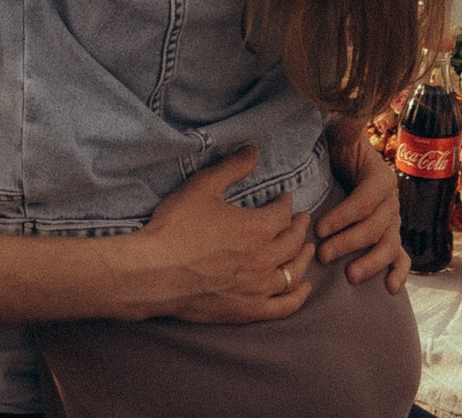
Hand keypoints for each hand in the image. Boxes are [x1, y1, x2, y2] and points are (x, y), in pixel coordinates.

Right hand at [131, 147, 314, 324]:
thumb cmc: (176, 228)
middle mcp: (265, 259)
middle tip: (302, 219)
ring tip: (307, 249)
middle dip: (300, 227)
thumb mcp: (203, 187)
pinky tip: (303, 288)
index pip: (284, 213)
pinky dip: (298, 296)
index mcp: (259, 228)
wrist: (154, 273)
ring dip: (303, 258)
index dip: (286, 203)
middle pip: (293, 242)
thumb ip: (232, 167)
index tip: (285, 197)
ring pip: (293, 272)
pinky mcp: (247, 311)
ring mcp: (258, 288)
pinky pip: (284, 306)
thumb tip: (254, 151)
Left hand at [318, 117, 407, 293]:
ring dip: (371, 263)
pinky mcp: (391, 237)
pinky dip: (399, 272)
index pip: (364, 201)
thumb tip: (346, 123)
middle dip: (349, 243)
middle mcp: (391, 201)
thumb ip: (344, 129)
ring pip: (388, 246)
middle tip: (323, 255)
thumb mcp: (338, 134)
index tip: (319, 229)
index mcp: (380, 177)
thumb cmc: (337, 149)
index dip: (343, 216)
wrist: (343, 160)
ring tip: (350, 276)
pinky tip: (391, 288)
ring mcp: (393, 221)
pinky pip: (401, 257)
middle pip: (375, 227)